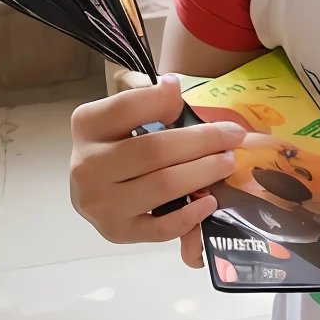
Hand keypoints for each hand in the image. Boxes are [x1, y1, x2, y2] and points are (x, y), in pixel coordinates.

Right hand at [70, 75, 244, 267]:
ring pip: (162, 187)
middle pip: (154, 150)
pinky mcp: (116, 232)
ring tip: (226, 163)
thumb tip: (173, 87)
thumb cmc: (118, 146)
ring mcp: (100, 203)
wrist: (95, 189)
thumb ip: (148, 102)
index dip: (162, 100)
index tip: (187, 99)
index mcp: (88, 127)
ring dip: (203, 173)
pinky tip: (210, 201)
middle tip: (233, 137)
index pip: (127, 107)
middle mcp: (86, 166)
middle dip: (202, 141)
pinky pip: (160, 228)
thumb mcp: (124, 116)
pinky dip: (190, 215)